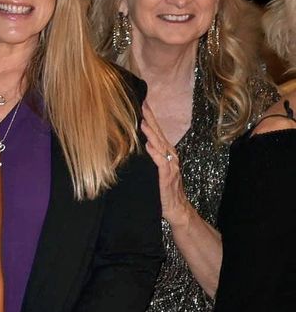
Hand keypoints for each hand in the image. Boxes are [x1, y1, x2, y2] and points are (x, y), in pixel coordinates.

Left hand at [141, 106, 190, 224]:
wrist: (176, 208)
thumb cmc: (162, 189)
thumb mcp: (153, 170)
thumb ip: (148, 157)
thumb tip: (135, 145)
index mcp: (166, 153)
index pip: (157, 132)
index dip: (150, 118)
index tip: (141, 103)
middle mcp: (170, 156)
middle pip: (160, 134)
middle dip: (151, 119)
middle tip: (142, 104)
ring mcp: (170, 166)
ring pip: (161, 146)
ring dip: (152, 134)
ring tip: (142, 122)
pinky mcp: (167, 176)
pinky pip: (162, 163)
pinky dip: (155, 153)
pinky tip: (149, 145)